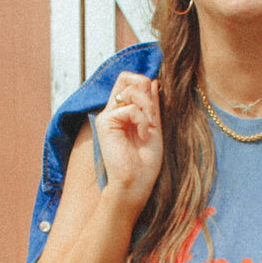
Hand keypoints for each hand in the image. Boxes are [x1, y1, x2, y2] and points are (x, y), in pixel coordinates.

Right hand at [96, 72, 162, 208]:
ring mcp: (107, 116)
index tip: (155, 105)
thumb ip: (152, 106)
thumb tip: (153, 81)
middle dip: (146, 89)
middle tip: (152, 115)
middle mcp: (112, 111)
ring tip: (149, 127)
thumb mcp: (154, 128)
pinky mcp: (105, 123)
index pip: (129, 82)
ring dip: (147, 105)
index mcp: (123, 113)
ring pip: (130, 88)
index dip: (144, 83)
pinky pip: (129, 107)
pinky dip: (142, 119)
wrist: (135, 185)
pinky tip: (143, 136)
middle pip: (126, 77)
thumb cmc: (145, 164)